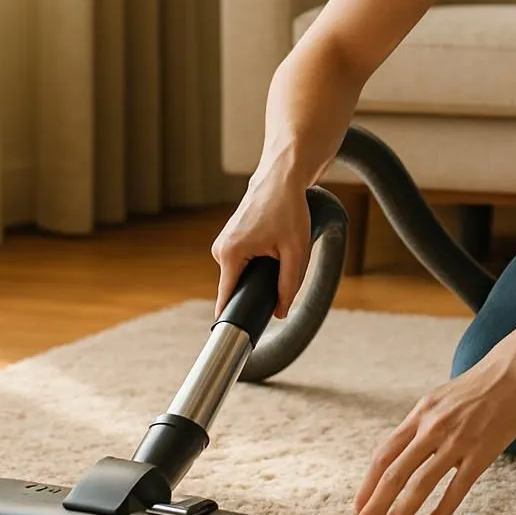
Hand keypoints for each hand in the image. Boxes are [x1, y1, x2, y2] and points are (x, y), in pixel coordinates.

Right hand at [210, 147, 312, 319]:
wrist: (281, 178)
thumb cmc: (289, 210)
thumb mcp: (295, 251)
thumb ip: (288, 285)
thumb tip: (280, 312)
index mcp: (230, 254)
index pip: (226, 296)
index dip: (231, 316)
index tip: (231, 336)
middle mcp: (220, 250)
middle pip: (238, 285)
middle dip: (259, 285)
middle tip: (281, 266)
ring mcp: (222, 243)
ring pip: (243, 273)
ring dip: (261, 270)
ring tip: (278, 249)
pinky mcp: (230, 239)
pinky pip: (243, 263)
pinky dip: (258, 261)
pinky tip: (272, 246)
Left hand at [352, 348, 515, 514]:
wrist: (513, 373)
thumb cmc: (474, 388)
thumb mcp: (437, 400)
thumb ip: (419, 427)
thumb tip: (400, 457)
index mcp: (420, 414)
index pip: (384, 455)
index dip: (367, 485)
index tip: (358, 508)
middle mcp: (433, 428)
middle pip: (394, 473)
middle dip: (375, 505)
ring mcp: (457, 441)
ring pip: (420, 484)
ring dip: (401, 512)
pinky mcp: (482, 452)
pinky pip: (458, 487)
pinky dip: (443, 509)